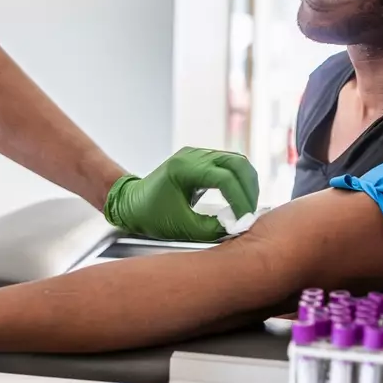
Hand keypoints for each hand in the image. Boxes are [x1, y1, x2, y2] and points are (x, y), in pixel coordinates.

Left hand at [103, 147, 259, 242]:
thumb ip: (211, 228)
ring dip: (246, 182)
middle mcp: (192, 156)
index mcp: (183, 169)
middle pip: (237, 162)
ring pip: (236, 161)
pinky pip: (228, 164)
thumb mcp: (181, 227)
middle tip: (251, 211)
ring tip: (246, 206)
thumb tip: (236, 227)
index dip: (240, 199)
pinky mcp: (200, 160)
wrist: (131, 204)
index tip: (244, 218)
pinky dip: (239, 180)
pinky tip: (239, 197)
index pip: (224, 178)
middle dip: (249, 188)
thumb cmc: (150, 215)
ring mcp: (196, 155)